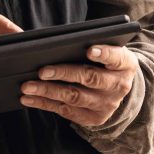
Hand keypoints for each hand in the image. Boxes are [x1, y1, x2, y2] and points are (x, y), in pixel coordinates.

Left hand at [20, 43, 138, 126]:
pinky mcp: (93, 118)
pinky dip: (45, 104)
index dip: (104, 53)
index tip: (89, 50)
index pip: (116, 57)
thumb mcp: (106, 48)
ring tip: (28, 86)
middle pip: (90, 78)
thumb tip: (44, 35)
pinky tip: (29, 98)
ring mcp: (106, 105)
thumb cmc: (104, 61)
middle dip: (64, 74)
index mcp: (125, 64)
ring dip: (48, 92)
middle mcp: (119, 86)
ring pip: (74, 97)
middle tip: (42, 71)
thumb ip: (86, 39)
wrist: (118, 88)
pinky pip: (66, 111)